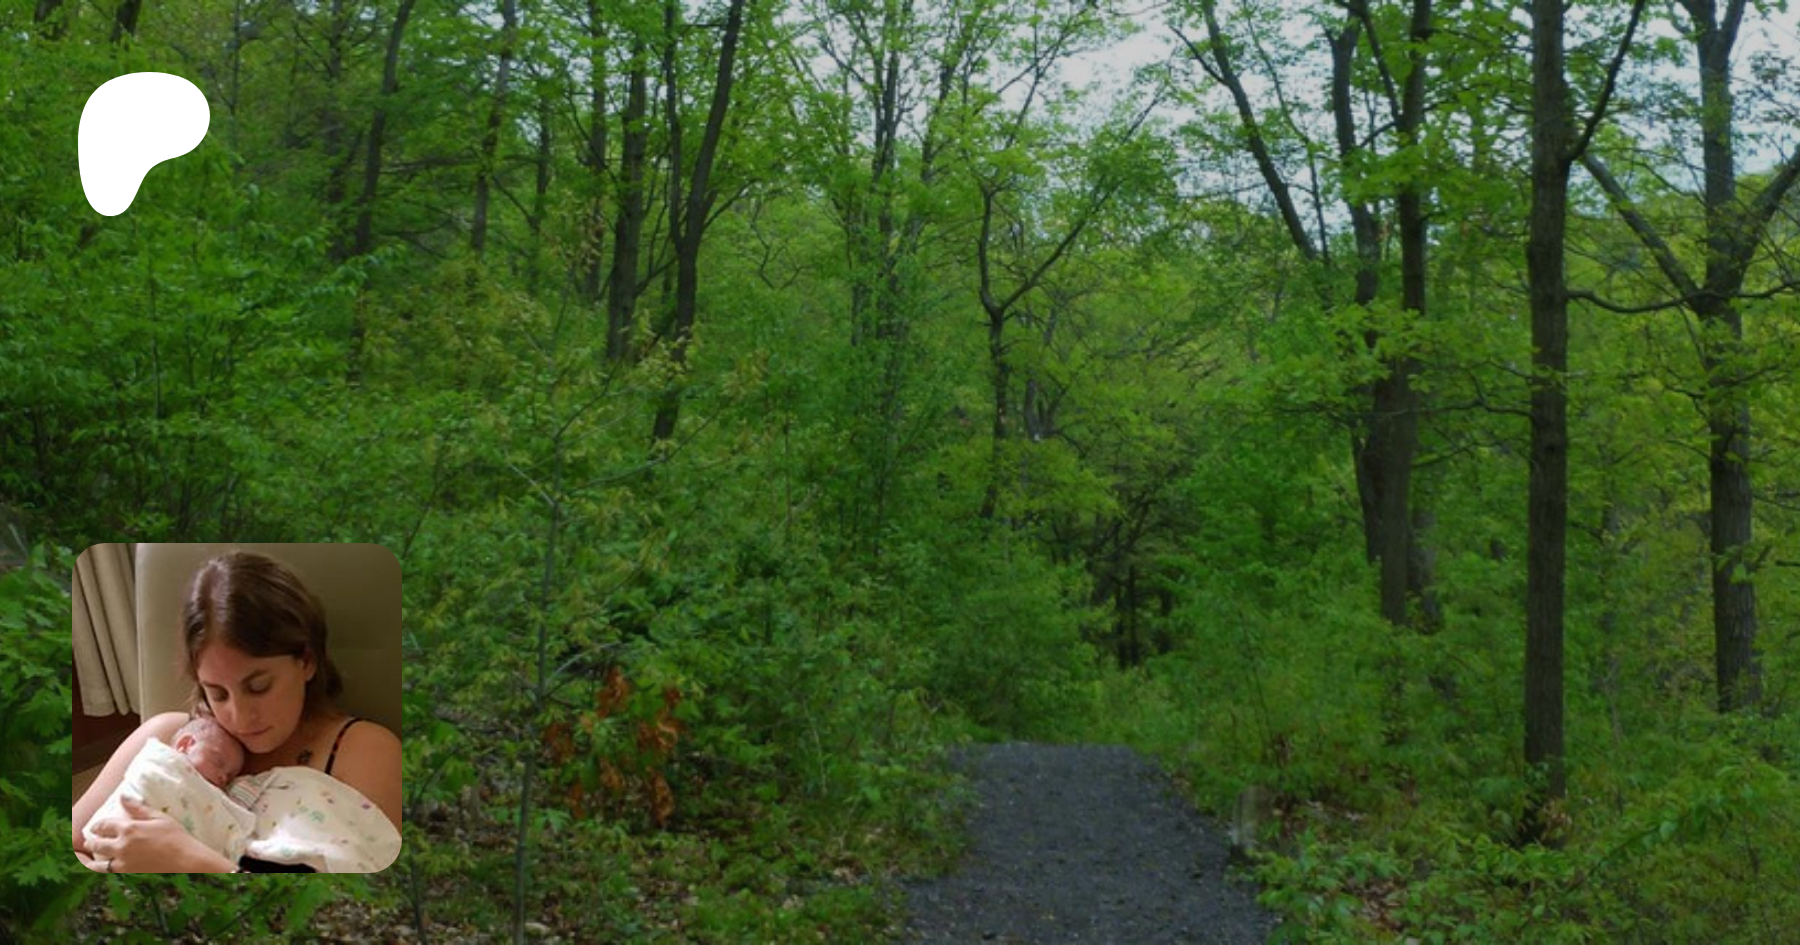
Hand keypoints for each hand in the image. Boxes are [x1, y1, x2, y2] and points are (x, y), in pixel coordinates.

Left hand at [83, 797, 210, 872]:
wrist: (185, 860)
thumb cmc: (176, 837)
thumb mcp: (159, 817)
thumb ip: (138, 808)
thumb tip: (122, 797)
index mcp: (129, 828)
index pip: (104, 825)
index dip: (98, 825)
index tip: (96, 825)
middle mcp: (122, 845)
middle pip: (97, 842)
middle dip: (92, 840)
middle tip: (90, 838)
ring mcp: (123, 861)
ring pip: (98, 861)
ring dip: (90, 857)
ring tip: (89, 854)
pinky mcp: (127, 873)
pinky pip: (107, 871)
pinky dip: (100, 868)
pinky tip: (100, 866)